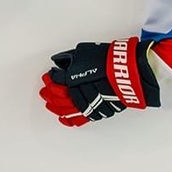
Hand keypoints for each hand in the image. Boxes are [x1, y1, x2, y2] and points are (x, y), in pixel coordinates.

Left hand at [38, 39, 153, 126]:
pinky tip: (64, 119)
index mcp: (71, 77)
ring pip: (67, 109)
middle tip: (44, 92)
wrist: (127, 70)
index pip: (55, 81)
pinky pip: (81, 118)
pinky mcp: (98, 110)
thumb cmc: (108, 60)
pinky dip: (71, 120)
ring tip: (50, 105)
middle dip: (49, 94)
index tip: (48, 77)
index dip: (49, 79)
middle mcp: (77, 92)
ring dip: (57, 107)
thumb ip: (69, 58)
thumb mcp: (84, 51)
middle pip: (59, 97)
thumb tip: (60, 61)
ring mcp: (88, 102)